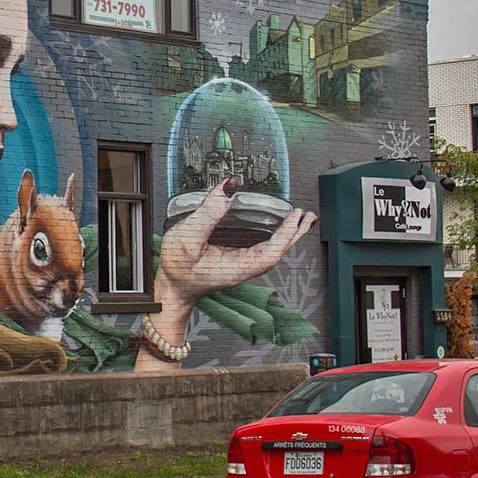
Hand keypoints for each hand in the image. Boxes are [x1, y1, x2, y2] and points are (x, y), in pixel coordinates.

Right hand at [136, 183, 315, 373]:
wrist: (170, 289)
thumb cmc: (176, 268)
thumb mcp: (188, 237)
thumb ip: (210, 212)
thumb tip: (230, 188)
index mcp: (236, 268)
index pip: (271, 252)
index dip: (286, 235)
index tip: (295, 216)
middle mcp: (242, 268)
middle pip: (277, 252)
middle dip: (295, 234)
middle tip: (307, 216)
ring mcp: (239, 265)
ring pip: (270, 250)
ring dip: (287, 235)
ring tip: (299, 219)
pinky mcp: (234, 260)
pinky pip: (260, 248)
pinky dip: (273, 236)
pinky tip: (274, 228)